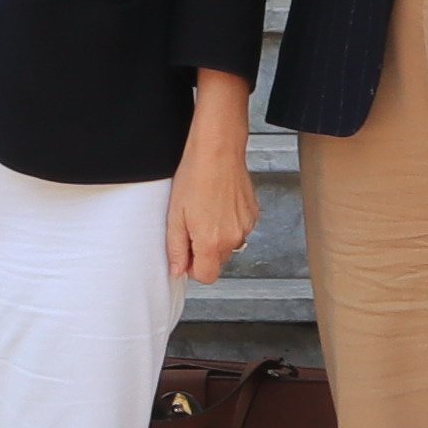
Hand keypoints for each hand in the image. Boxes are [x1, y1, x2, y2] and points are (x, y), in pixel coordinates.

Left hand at [164, 143, 259, 288]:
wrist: (218, 151)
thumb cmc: (195, 177)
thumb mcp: (174, 216)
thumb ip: (176, 248)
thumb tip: (177, 270)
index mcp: (211, 241)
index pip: (207, 276)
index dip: (193, 268)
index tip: (186, 254)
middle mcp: (233, 238)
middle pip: (217, 261)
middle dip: (204, 251)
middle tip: (192, 226)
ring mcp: (246, 226)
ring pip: (229, 245)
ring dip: (217, 237)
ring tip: (206, 212)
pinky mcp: (253, 214)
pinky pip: (239, 229)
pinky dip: (229, 223)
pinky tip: (219, 205)